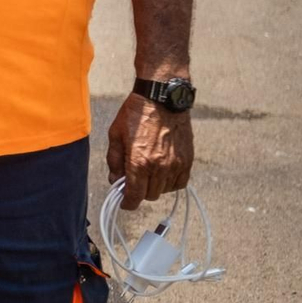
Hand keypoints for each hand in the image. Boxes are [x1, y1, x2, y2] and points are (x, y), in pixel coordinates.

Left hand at [106, 93, 193, 209]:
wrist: (161, 99)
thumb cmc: (135, 114)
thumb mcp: (115, 135)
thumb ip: (114, 161)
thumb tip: (115, 180)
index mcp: (139, 163)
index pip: (134, 196)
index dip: (127, 203)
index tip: (124, 203)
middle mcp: (159, 167)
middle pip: (149, 195)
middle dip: (139, 192)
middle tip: (133, 181)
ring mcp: (176, 165)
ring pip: (164, 190)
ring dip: (154, 186)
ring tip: (147, 171)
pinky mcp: (187, 160)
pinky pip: (180, 183)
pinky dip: (170, 182)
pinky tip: (162, 172)